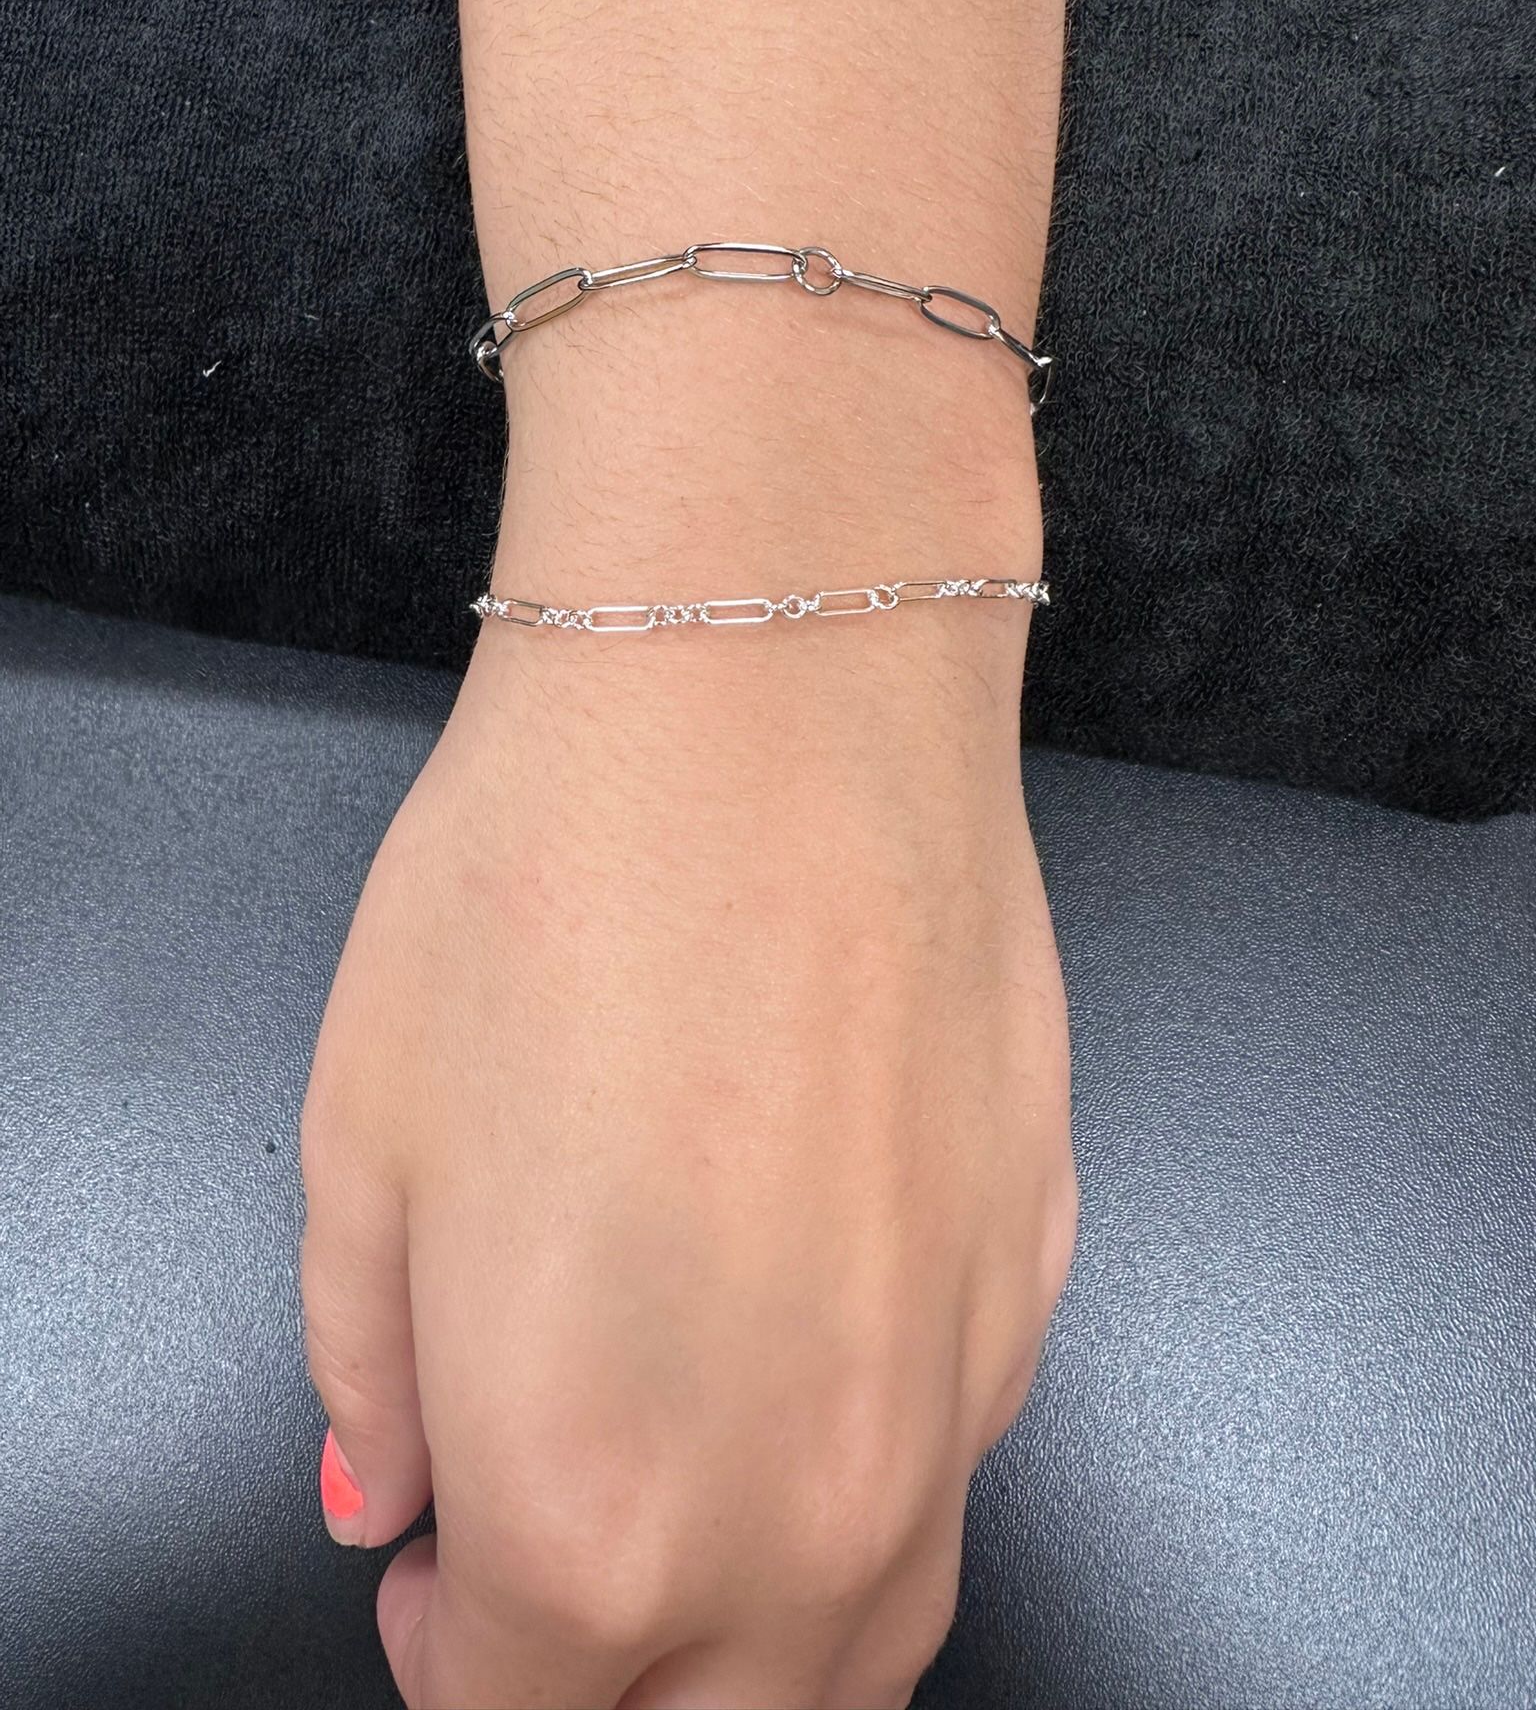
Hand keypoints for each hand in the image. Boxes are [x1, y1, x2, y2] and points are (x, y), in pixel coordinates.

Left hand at [300, 618, 1074, 1708]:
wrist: (779, 697)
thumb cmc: (559, 886)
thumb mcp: (364, 1141)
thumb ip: (369, 1371)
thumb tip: (388, 1483)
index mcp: (589, 1498)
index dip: (450, 1665)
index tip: (431, 1584)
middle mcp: (803, 1498)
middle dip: (605, 1684)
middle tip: (536, 1564)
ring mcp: (949, 1399)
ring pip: (868, 1640)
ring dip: (756, 1628)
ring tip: (675, 1493)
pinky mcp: (1034, 1282)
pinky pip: (953, 1474)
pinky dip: (863, 1483)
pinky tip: (796, 1350)